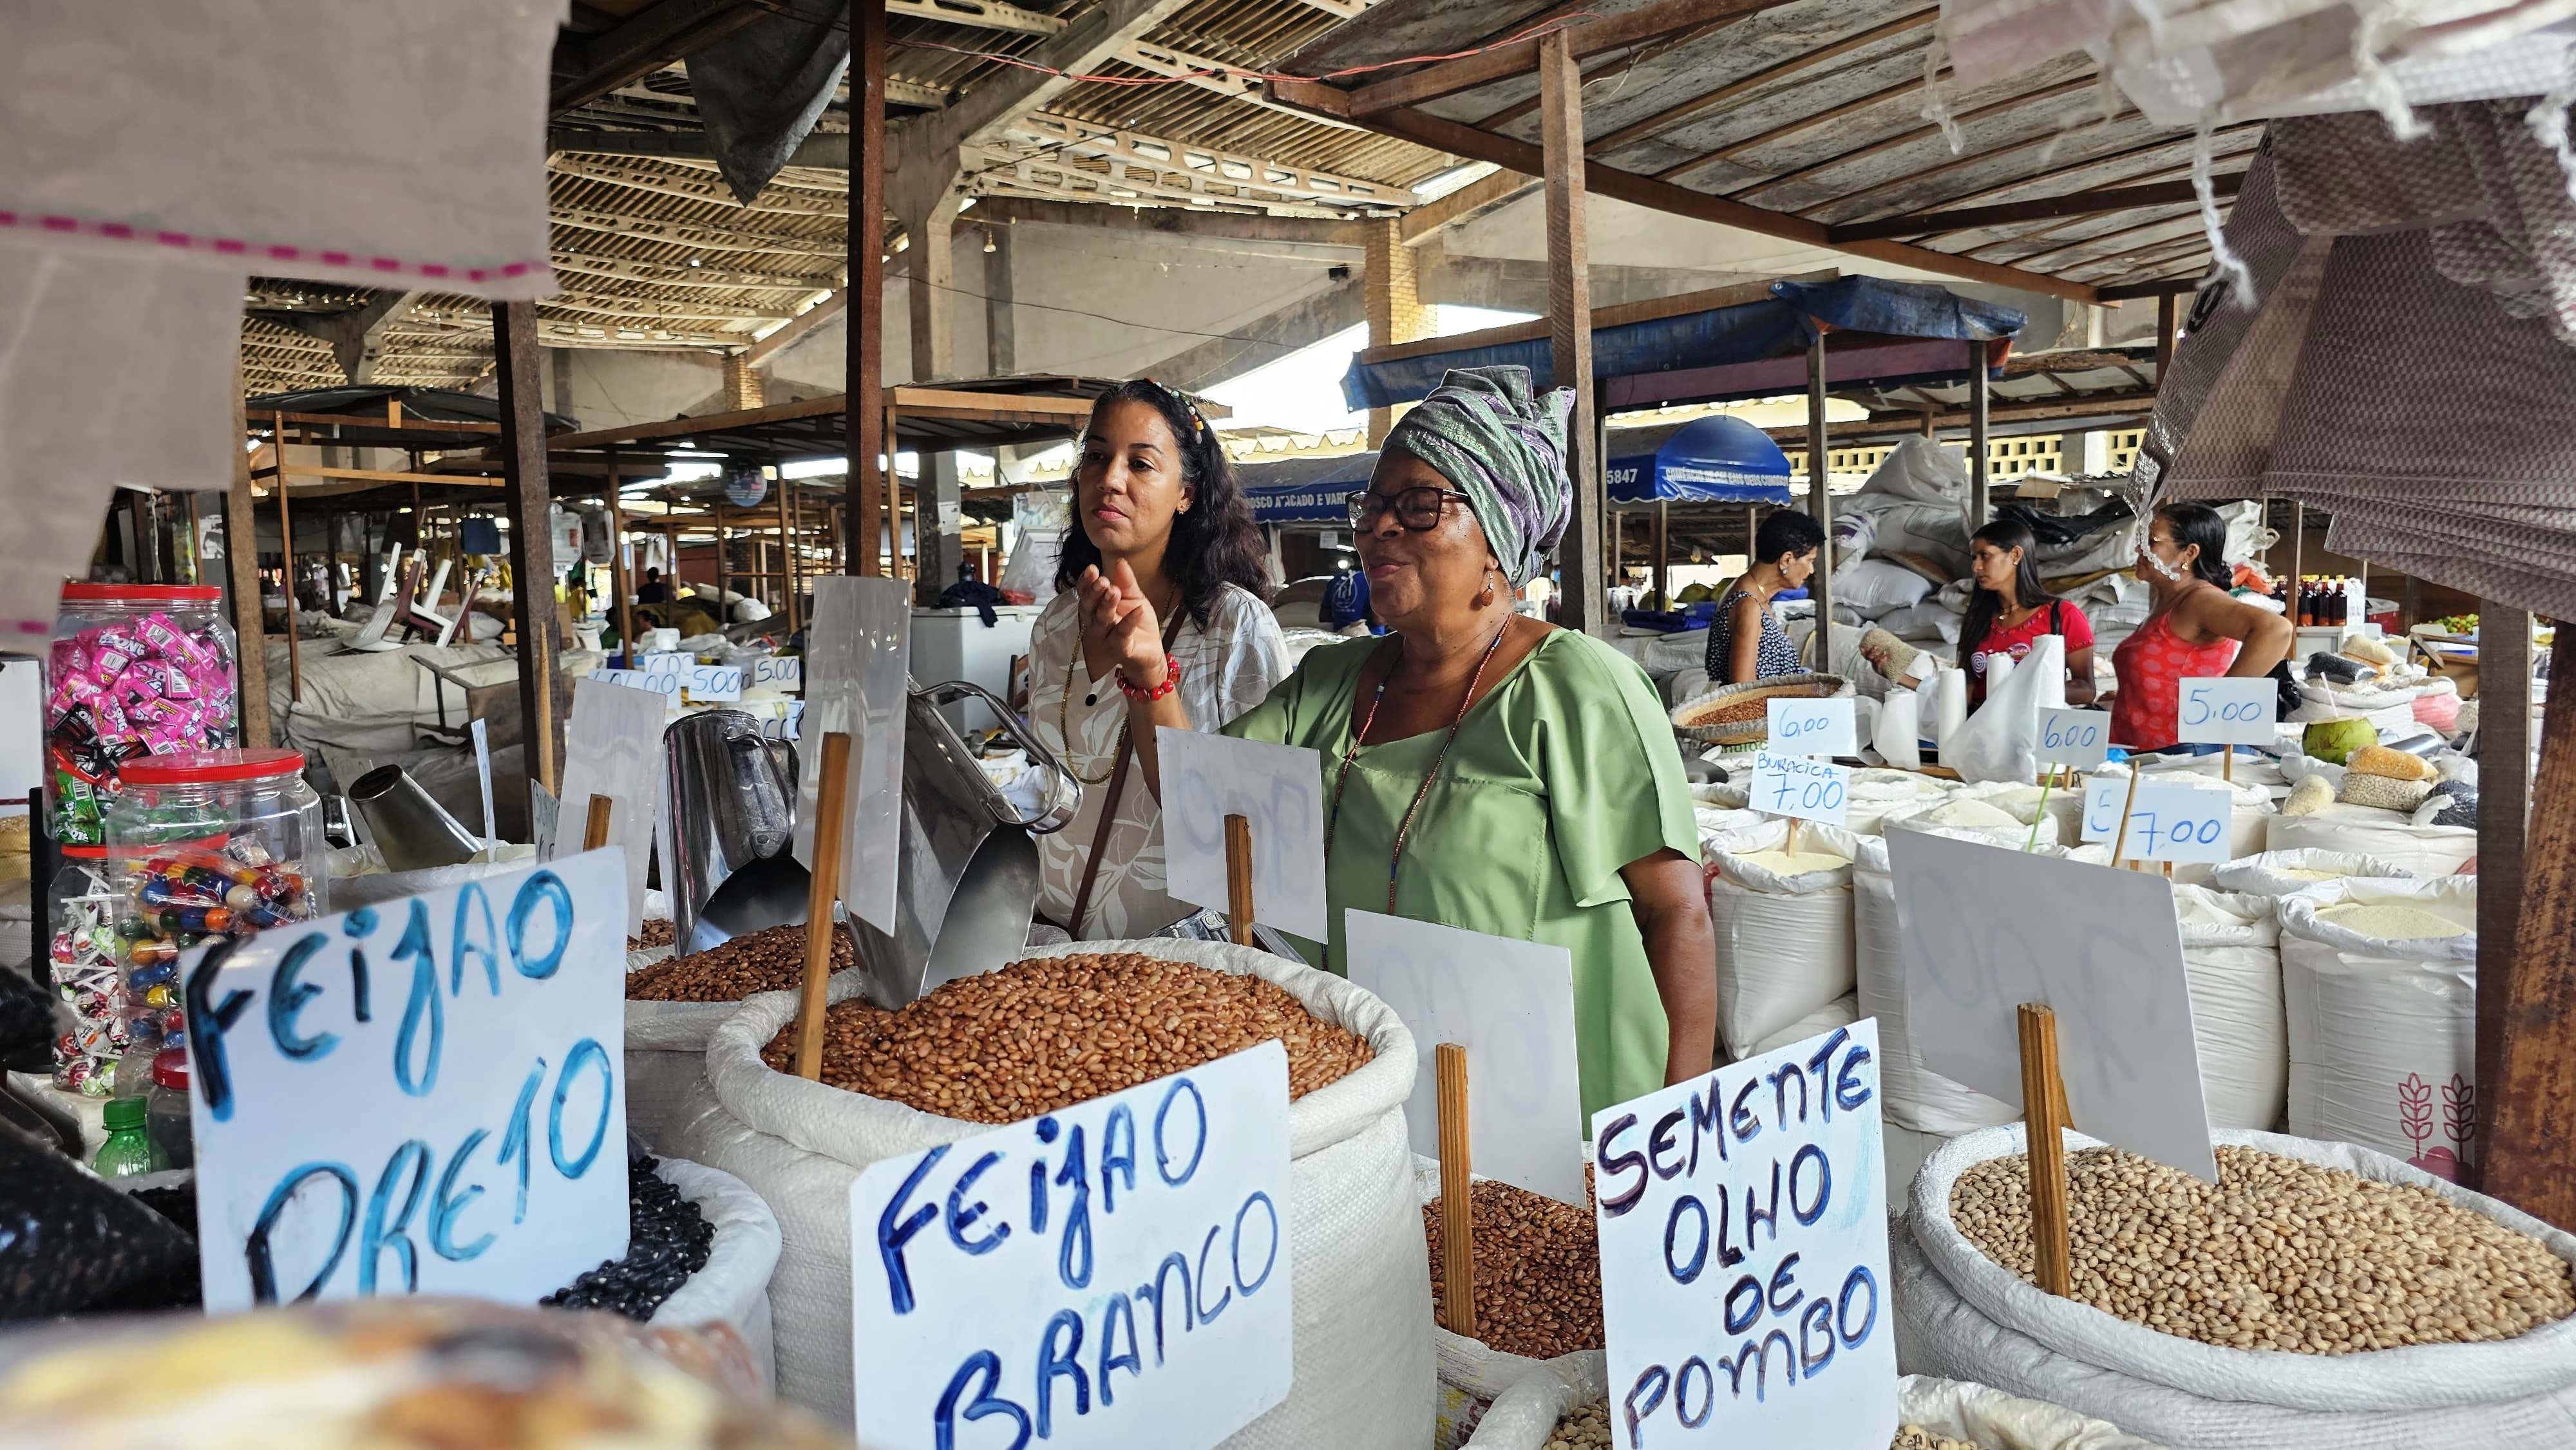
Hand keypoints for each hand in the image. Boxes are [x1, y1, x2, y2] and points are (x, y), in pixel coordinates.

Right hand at [1077, 560, 1166, 687]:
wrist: (1150, 649)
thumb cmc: (1136, 621)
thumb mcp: (1134, 597)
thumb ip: (1126, 581)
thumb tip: (1120, 561)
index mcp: (1096, 608)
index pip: (1086, 594)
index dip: (1086, 582)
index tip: (1091, 569)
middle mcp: (1096, 623)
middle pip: (1090, 607)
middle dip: (1094, 593)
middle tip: (1101, 580)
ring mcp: (1106, 637)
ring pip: (1102, 621)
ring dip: (1107, 605)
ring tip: (1114, 591)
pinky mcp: (1120, 649)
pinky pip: (1122, 635)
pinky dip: (1129, 622)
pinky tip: (1138, 609)